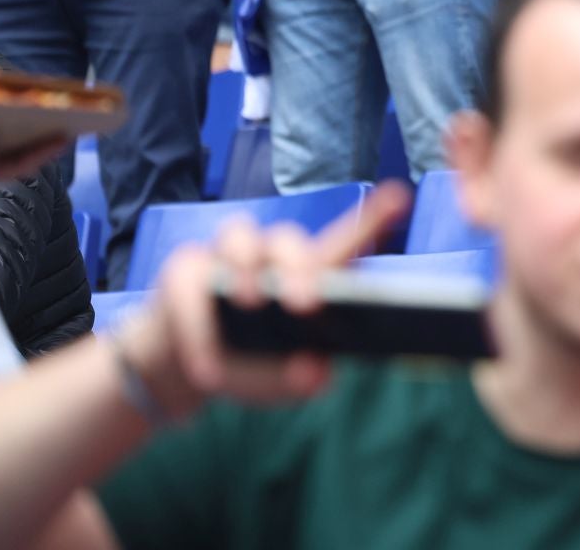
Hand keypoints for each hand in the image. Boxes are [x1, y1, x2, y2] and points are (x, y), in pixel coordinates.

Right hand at [113, 182, 411, 417]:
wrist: (179, 373)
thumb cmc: (246, 368)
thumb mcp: (276, 383)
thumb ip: (299, 380)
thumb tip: (318, 374)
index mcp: (305, 278)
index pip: (343, 242)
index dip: (372, 218)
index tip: (400, 196)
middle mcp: (267, 257)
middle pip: (287, 239)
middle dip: (297, 265)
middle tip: (304, 303)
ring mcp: (222, 259)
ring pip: (238, 237)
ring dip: (246, 268)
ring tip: (251, 303)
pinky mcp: (181, 273)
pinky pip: (188, 289)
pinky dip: (199, 330)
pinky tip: (208, 368)